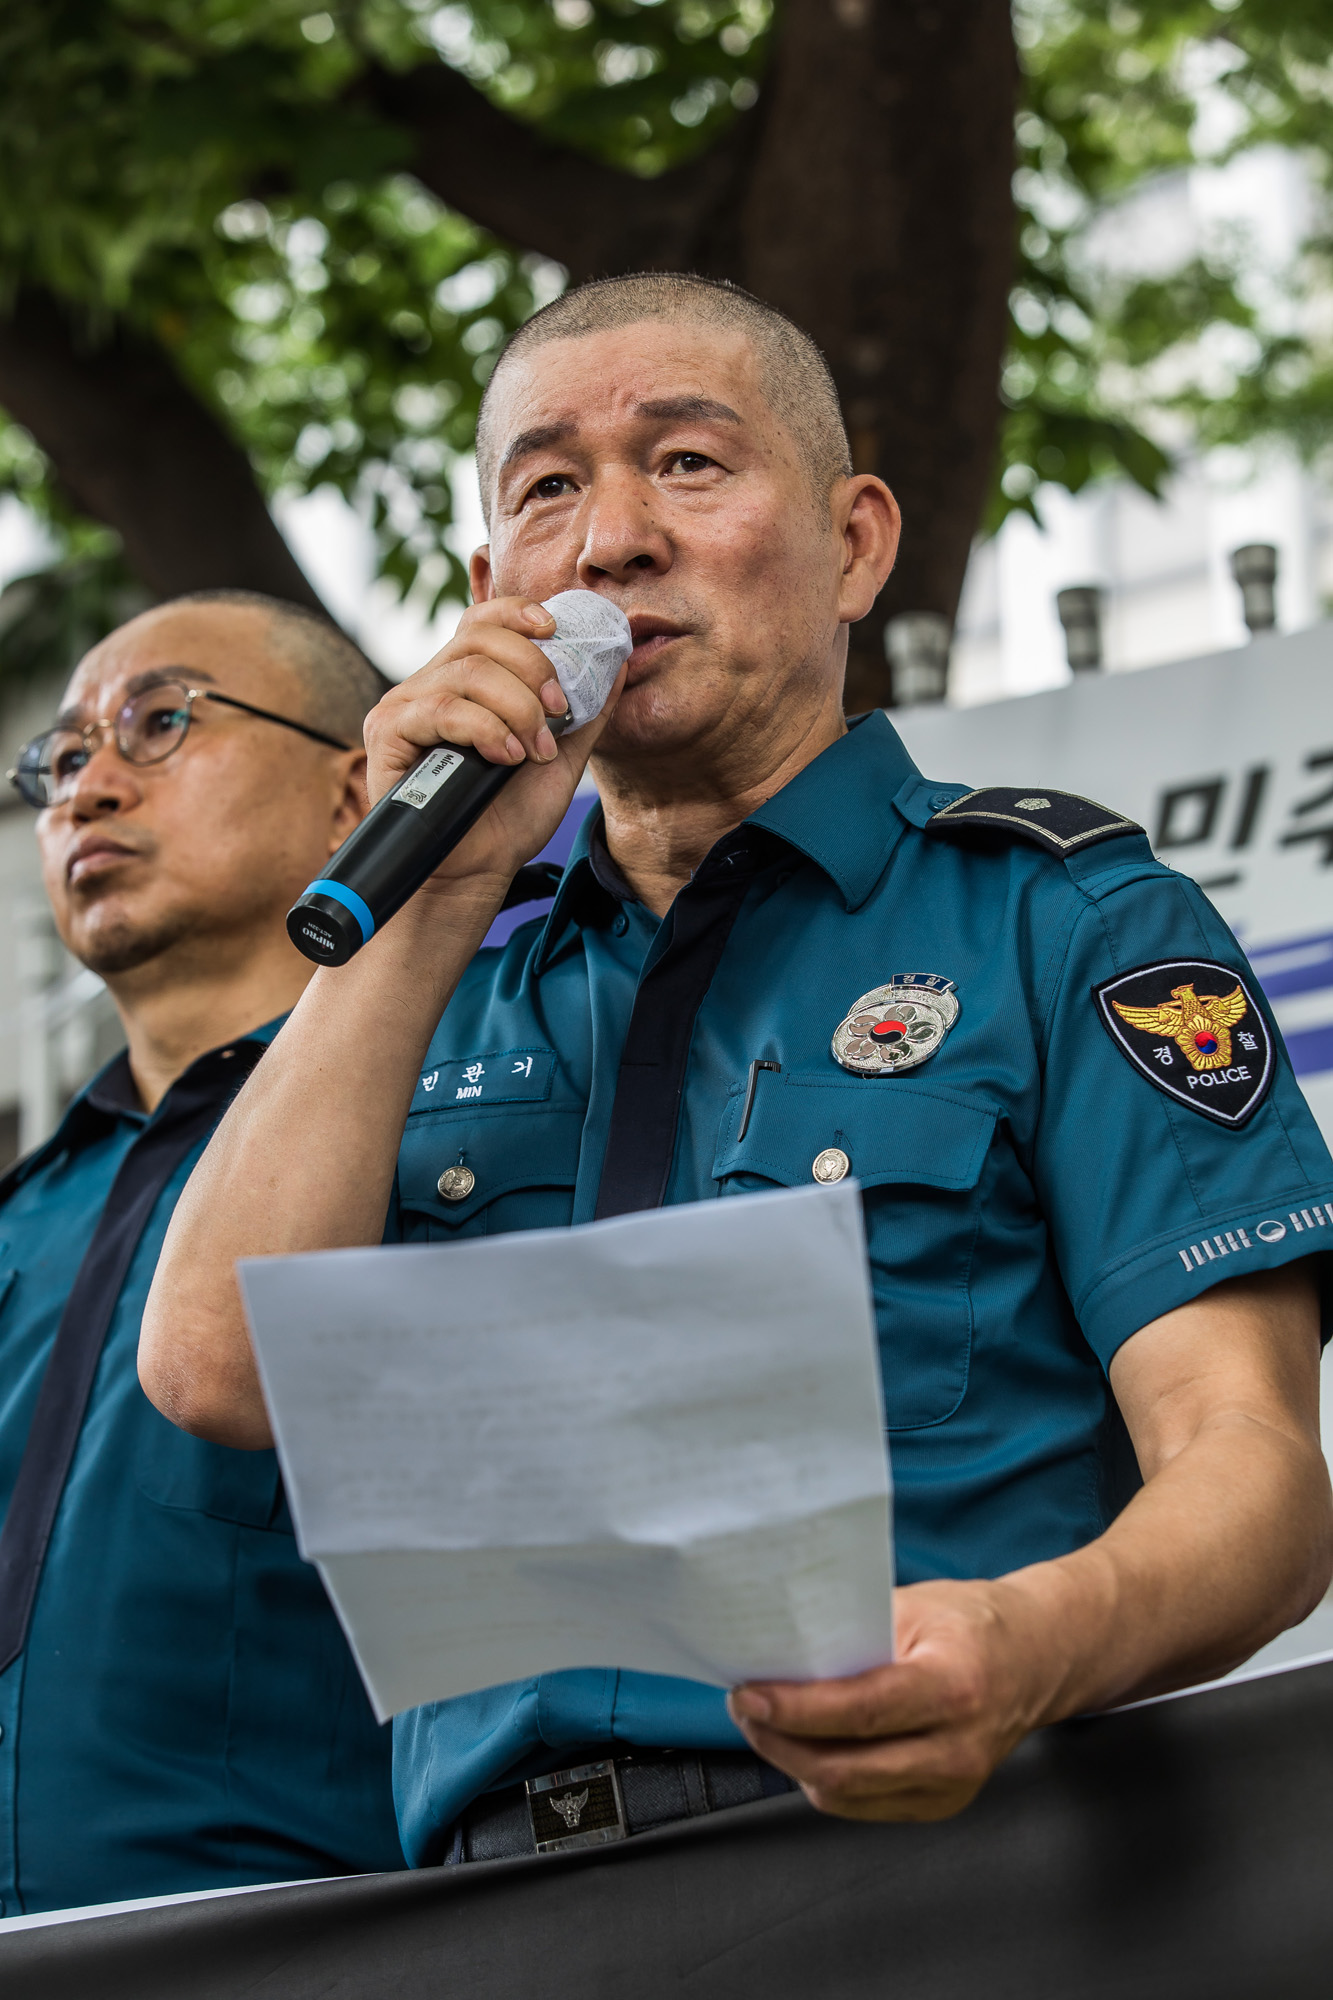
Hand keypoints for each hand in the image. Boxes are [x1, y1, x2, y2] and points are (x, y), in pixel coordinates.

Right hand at [362, 597, 624, 894]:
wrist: (476, 873)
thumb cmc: (509, 817)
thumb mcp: (562, 759)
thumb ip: (586, 713)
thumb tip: (619, 665)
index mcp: (467, 682)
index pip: (484, 621)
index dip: (518, 613)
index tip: (555, 630)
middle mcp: (431, 684)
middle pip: (480, 637)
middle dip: (532, 668)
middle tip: (556, 714)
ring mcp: (406, 706)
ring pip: (466, 672)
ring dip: (515, 707)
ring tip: (532, 750)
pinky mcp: (388, 733)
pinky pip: (440, 709)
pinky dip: (483, 728)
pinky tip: (505, 758)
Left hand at [727, 1577, 1059, 1822]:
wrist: (1036, 1660)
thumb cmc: (975, 1625)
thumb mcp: (915, 1605)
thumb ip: (854, 1629)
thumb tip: (783, 1644)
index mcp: (954, 1687)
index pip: (861, 1711)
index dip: (796, 1709)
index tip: (750, 1694)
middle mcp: (957, 1748)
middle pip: (844, 1768)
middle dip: (778, 1741)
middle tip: (744, 1706)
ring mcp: (952, 1786)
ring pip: (845, 1795)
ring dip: (792, 1762)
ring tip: (765, 1724)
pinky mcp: (941, 1804)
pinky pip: (862, 1804)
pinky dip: (824, 1777)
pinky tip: (806, 1745)